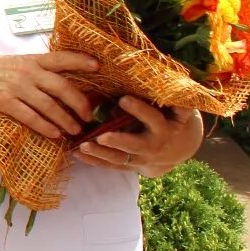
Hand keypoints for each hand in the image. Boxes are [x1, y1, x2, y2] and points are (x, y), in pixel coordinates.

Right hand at [0, 51, 99, 140]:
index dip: (80, 61)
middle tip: (90, 116)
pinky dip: (45, 127)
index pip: (61, 58)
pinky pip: (30, 117)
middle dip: (79, 103)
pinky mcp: (4, 102)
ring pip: (49, 105)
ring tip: (76, 130)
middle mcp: (27, 72)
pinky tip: (55, 134)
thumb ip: (39, 69)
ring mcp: (16, 87)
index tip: (98, 67)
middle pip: (61, 87)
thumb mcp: (18, 63)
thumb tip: (67, 82)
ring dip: (66, 120)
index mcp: (32, 60)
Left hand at [77, 96, 205, 176]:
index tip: (123, 98)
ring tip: (82, 146)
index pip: (153, 118)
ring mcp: (140, 159)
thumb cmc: (165, 117)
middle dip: (118, 140)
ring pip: (120, 159)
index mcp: (165, 128)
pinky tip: (75, 153)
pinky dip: (93, 161)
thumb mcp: (165, 108)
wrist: (174, 147)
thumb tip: (123, 83)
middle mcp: (153, 146)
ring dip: (100, 153)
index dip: (139, 110)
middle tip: (101, 136)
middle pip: (135, 144)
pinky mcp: (129, 167)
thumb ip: (149, 99)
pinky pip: (110, 166)